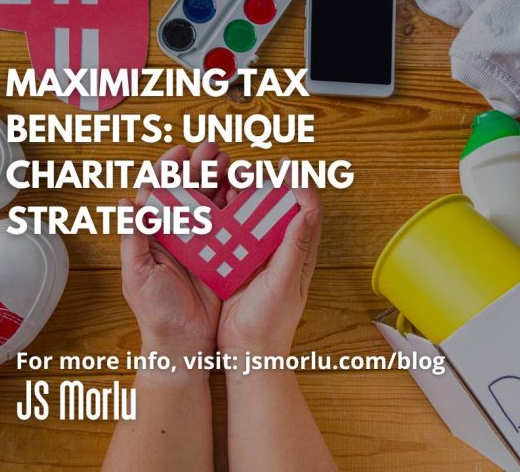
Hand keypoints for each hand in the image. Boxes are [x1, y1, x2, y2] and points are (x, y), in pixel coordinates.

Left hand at [120, 143, 229, 359]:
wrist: (184, 344)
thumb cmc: (156, 312)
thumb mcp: (137, 275)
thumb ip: (132, 238)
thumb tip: (125, 202)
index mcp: (153, 235)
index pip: (159, 193)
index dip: (169, 169)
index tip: (181, 151)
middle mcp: (177, 235)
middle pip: (188, 191)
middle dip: (200, 167)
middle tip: (214, 151)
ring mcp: (201, 244)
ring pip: (210, 203)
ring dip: (220, 181)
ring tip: (232, 165)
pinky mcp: (222, 255)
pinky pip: (230, 226)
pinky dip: (237, 207)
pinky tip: (245, 192)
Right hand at [217, 160, 322, 356]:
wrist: (247, 353)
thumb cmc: (271, 323)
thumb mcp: (285, 283)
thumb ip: (296, 247)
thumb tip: (307, 208)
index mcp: (299, 254)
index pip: (307, 210)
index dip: (299, 185)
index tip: (286, 166)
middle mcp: (280, 251)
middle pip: (279, 208)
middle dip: (266, 184)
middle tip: (249, 170)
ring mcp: (257, 257)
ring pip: (253, 217)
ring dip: (243, 197)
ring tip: (229, 181)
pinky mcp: (236, 264)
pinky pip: (232, 234)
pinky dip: (225, 217)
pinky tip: (213, 206)